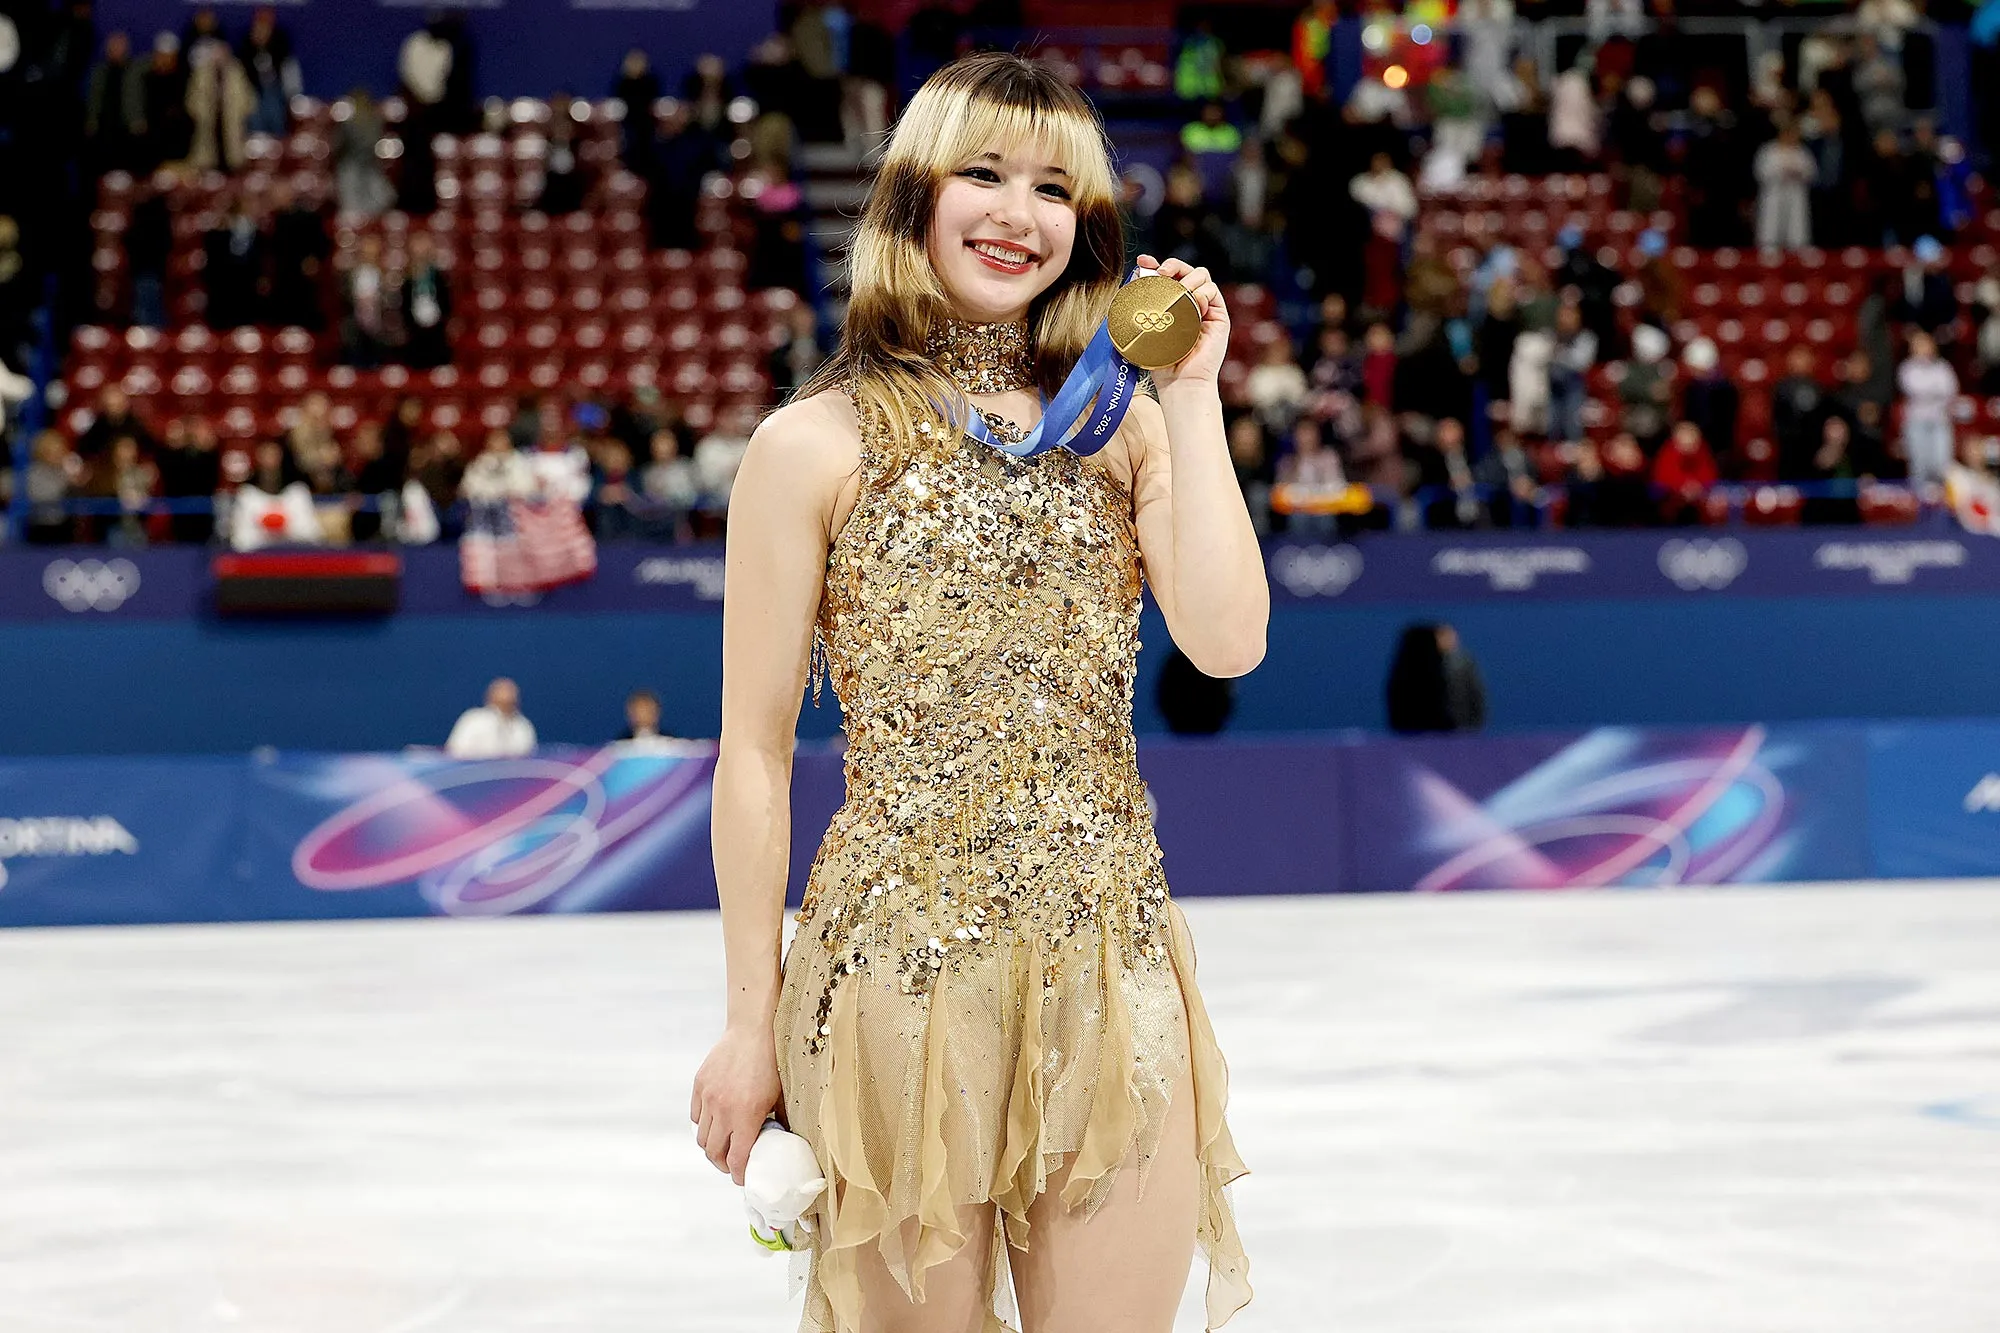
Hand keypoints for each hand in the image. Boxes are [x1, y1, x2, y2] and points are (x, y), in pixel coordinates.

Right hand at [690, 1024, 781, 1185]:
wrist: (754, 1030)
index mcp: (746, 1116)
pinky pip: (695, 1116)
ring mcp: (708, 1097)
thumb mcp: (781, 1096)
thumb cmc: (773, 1062)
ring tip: (723, 1145)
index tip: (744, 1179)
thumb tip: (779, 1141)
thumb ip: (777, 1122)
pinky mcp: (699, 1085)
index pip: (736, 1159)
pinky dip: (703, 1124)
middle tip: (732, 1165)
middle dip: (723, 1165)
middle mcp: (723, 1110)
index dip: (739, 1174)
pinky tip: (715, 1123)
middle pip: (714, 1153)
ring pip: (702, 1136)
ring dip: (712, 1146)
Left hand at [1133, 254, 1229, 393]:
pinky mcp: (1219, 317)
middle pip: (1186, 270)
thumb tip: (1134, 278)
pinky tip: (1192, 304)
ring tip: (1177, 292)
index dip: (1156, 265)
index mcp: (1172, 304)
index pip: (1167, 277)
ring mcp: (1206, 309)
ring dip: (1188, 278)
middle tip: (1160, 273)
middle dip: (1172, 265)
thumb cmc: (1161, 360)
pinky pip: (1212, 291)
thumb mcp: (1146, 328)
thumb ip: (1142, 304)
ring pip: (1201, 276)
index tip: (1143, 262)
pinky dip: (1202, 292)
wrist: (1180, 382)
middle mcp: (1190, 303)